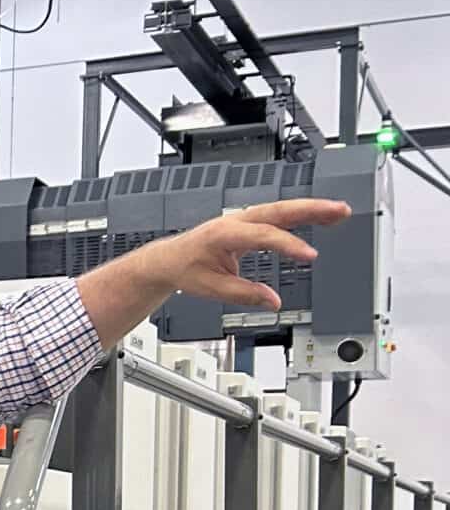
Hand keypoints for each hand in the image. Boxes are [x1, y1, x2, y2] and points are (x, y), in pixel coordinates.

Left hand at [132, 198, 341, 308]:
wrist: (168, 259)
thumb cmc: (185, 270)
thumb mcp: (210, 288)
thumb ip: (243, 294)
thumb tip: (273, 301)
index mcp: (223, 233)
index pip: (263, 235)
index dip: (288, 244)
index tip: (310, 255)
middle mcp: (234, 221)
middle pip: (278, 210)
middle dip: (311, 209)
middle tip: (339, 210)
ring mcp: (242, 220)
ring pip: (281, 209)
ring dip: (311, 208)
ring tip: (340, 211)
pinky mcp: (248, 225)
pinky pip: (277, 217)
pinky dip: (301, 215)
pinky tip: (322, 217)